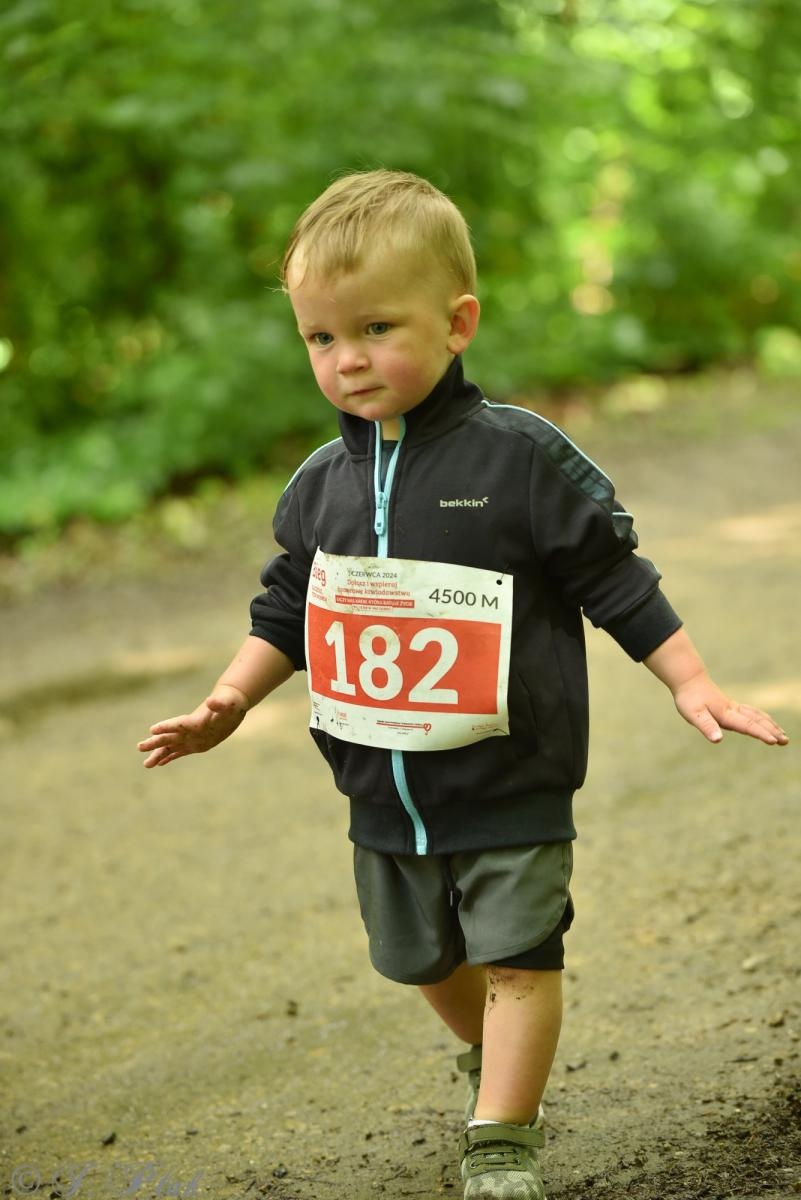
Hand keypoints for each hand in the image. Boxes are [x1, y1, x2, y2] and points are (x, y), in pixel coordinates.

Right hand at [137, 686, 248, 766]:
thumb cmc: (231, 702)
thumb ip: (220, 704)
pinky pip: (180, 752)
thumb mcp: (230, 704)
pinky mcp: (197, 744)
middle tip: (139, 747)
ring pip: (171, 747)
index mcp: (196, 720)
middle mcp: (190, 730)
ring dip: (159, 755)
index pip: (179, 724)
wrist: (231, 703)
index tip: (152, 729)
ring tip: (146, 765)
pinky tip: (159, 763)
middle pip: (170, 737)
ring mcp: (191, 737)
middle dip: (155, 742)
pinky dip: (170, 757)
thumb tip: (211, 701)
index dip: (167, 726)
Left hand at [672, 673, 788, 745]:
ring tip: (783, 735)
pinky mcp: (731, 706)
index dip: (761, 733)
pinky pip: (752, 713)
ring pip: (757, 716)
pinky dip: (763, 718)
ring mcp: (733, 707)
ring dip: (771, 725)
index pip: (747, 726)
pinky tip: (765, 722)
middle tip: (786, 741)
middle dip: (772, 731)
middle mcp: (733, 710)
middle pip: (757, 721)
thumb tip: (718, 739)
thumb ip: (707, 726)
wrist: (689, 680)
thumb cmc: (689, 699)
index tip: (774, 741)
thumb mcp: (693, 714)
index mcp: (726, 714)